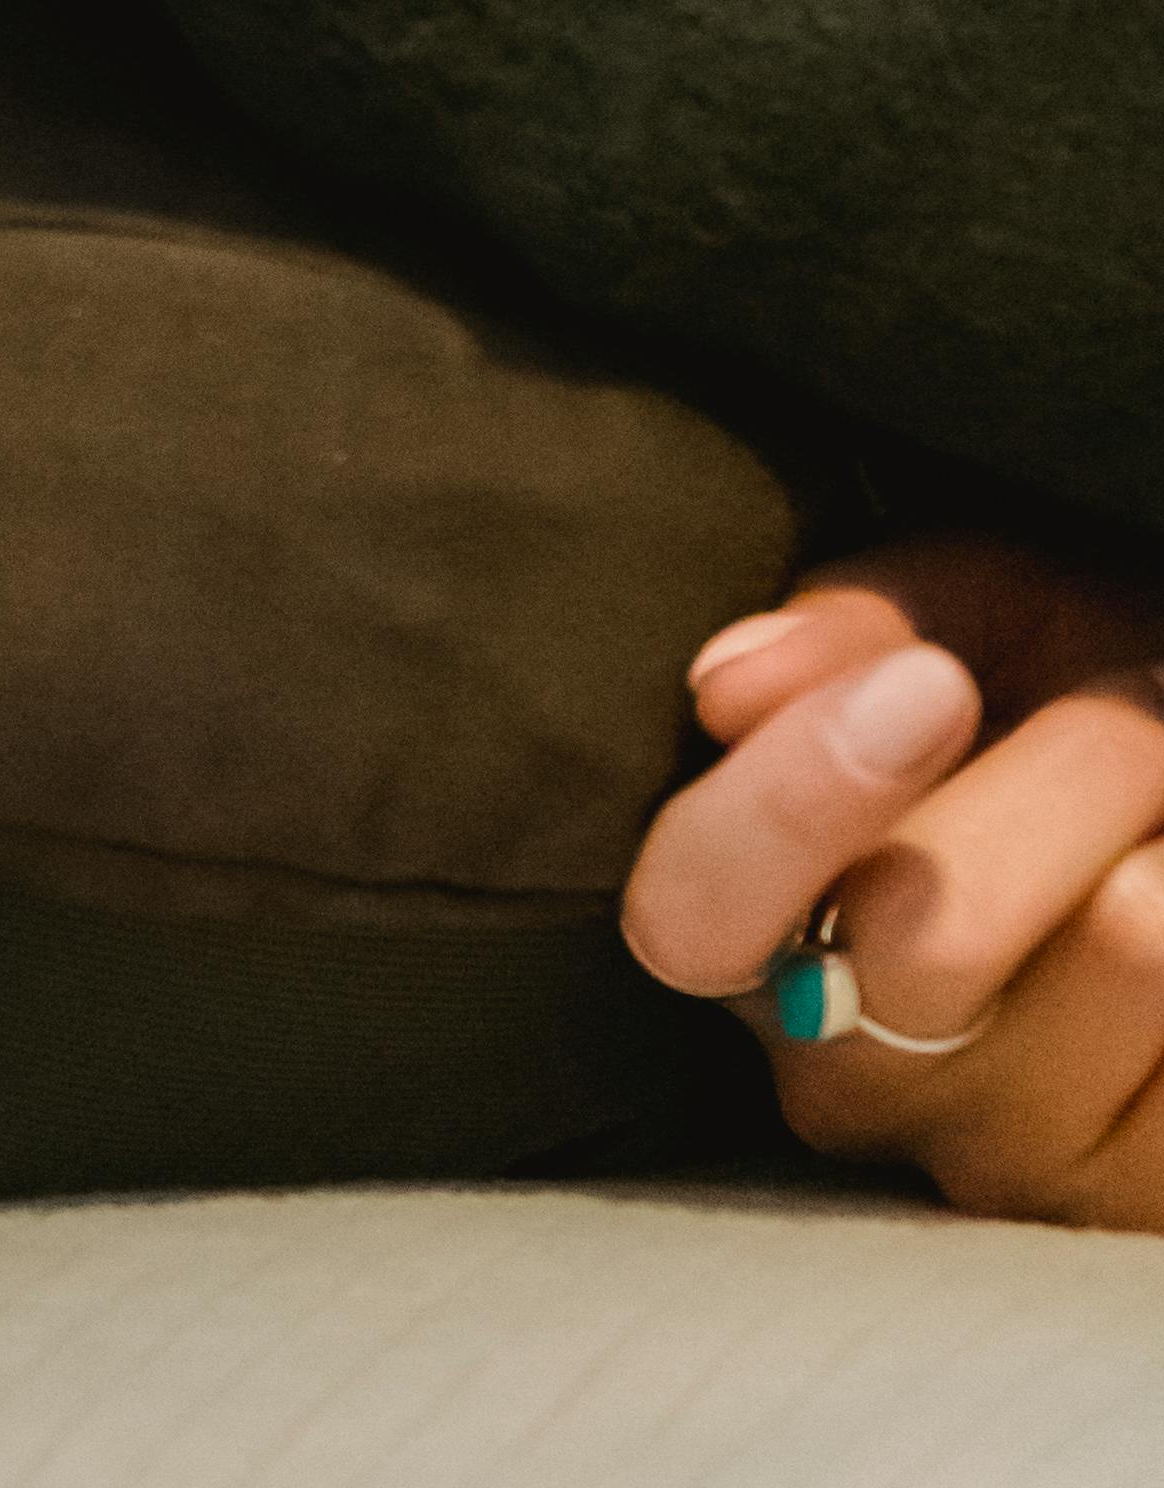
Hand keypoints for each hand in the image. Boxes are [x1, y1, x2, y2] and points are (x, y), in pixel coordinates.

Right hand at [623, 537, 1163, 1220]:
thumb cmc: (1057, 695)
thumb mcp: (954, 616)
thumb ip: (844, 628)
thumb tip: (727, 682)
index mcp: (754, 924)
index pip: (694, 916)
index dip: (790, 805)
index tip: (930, 684)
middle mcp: (850, 1075)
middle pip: (937, 938)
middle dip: (1078, 760)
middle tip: (1132, 693)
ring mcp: (1002, 1159)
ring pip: (1125, 949)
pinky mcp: (1129, 1197)